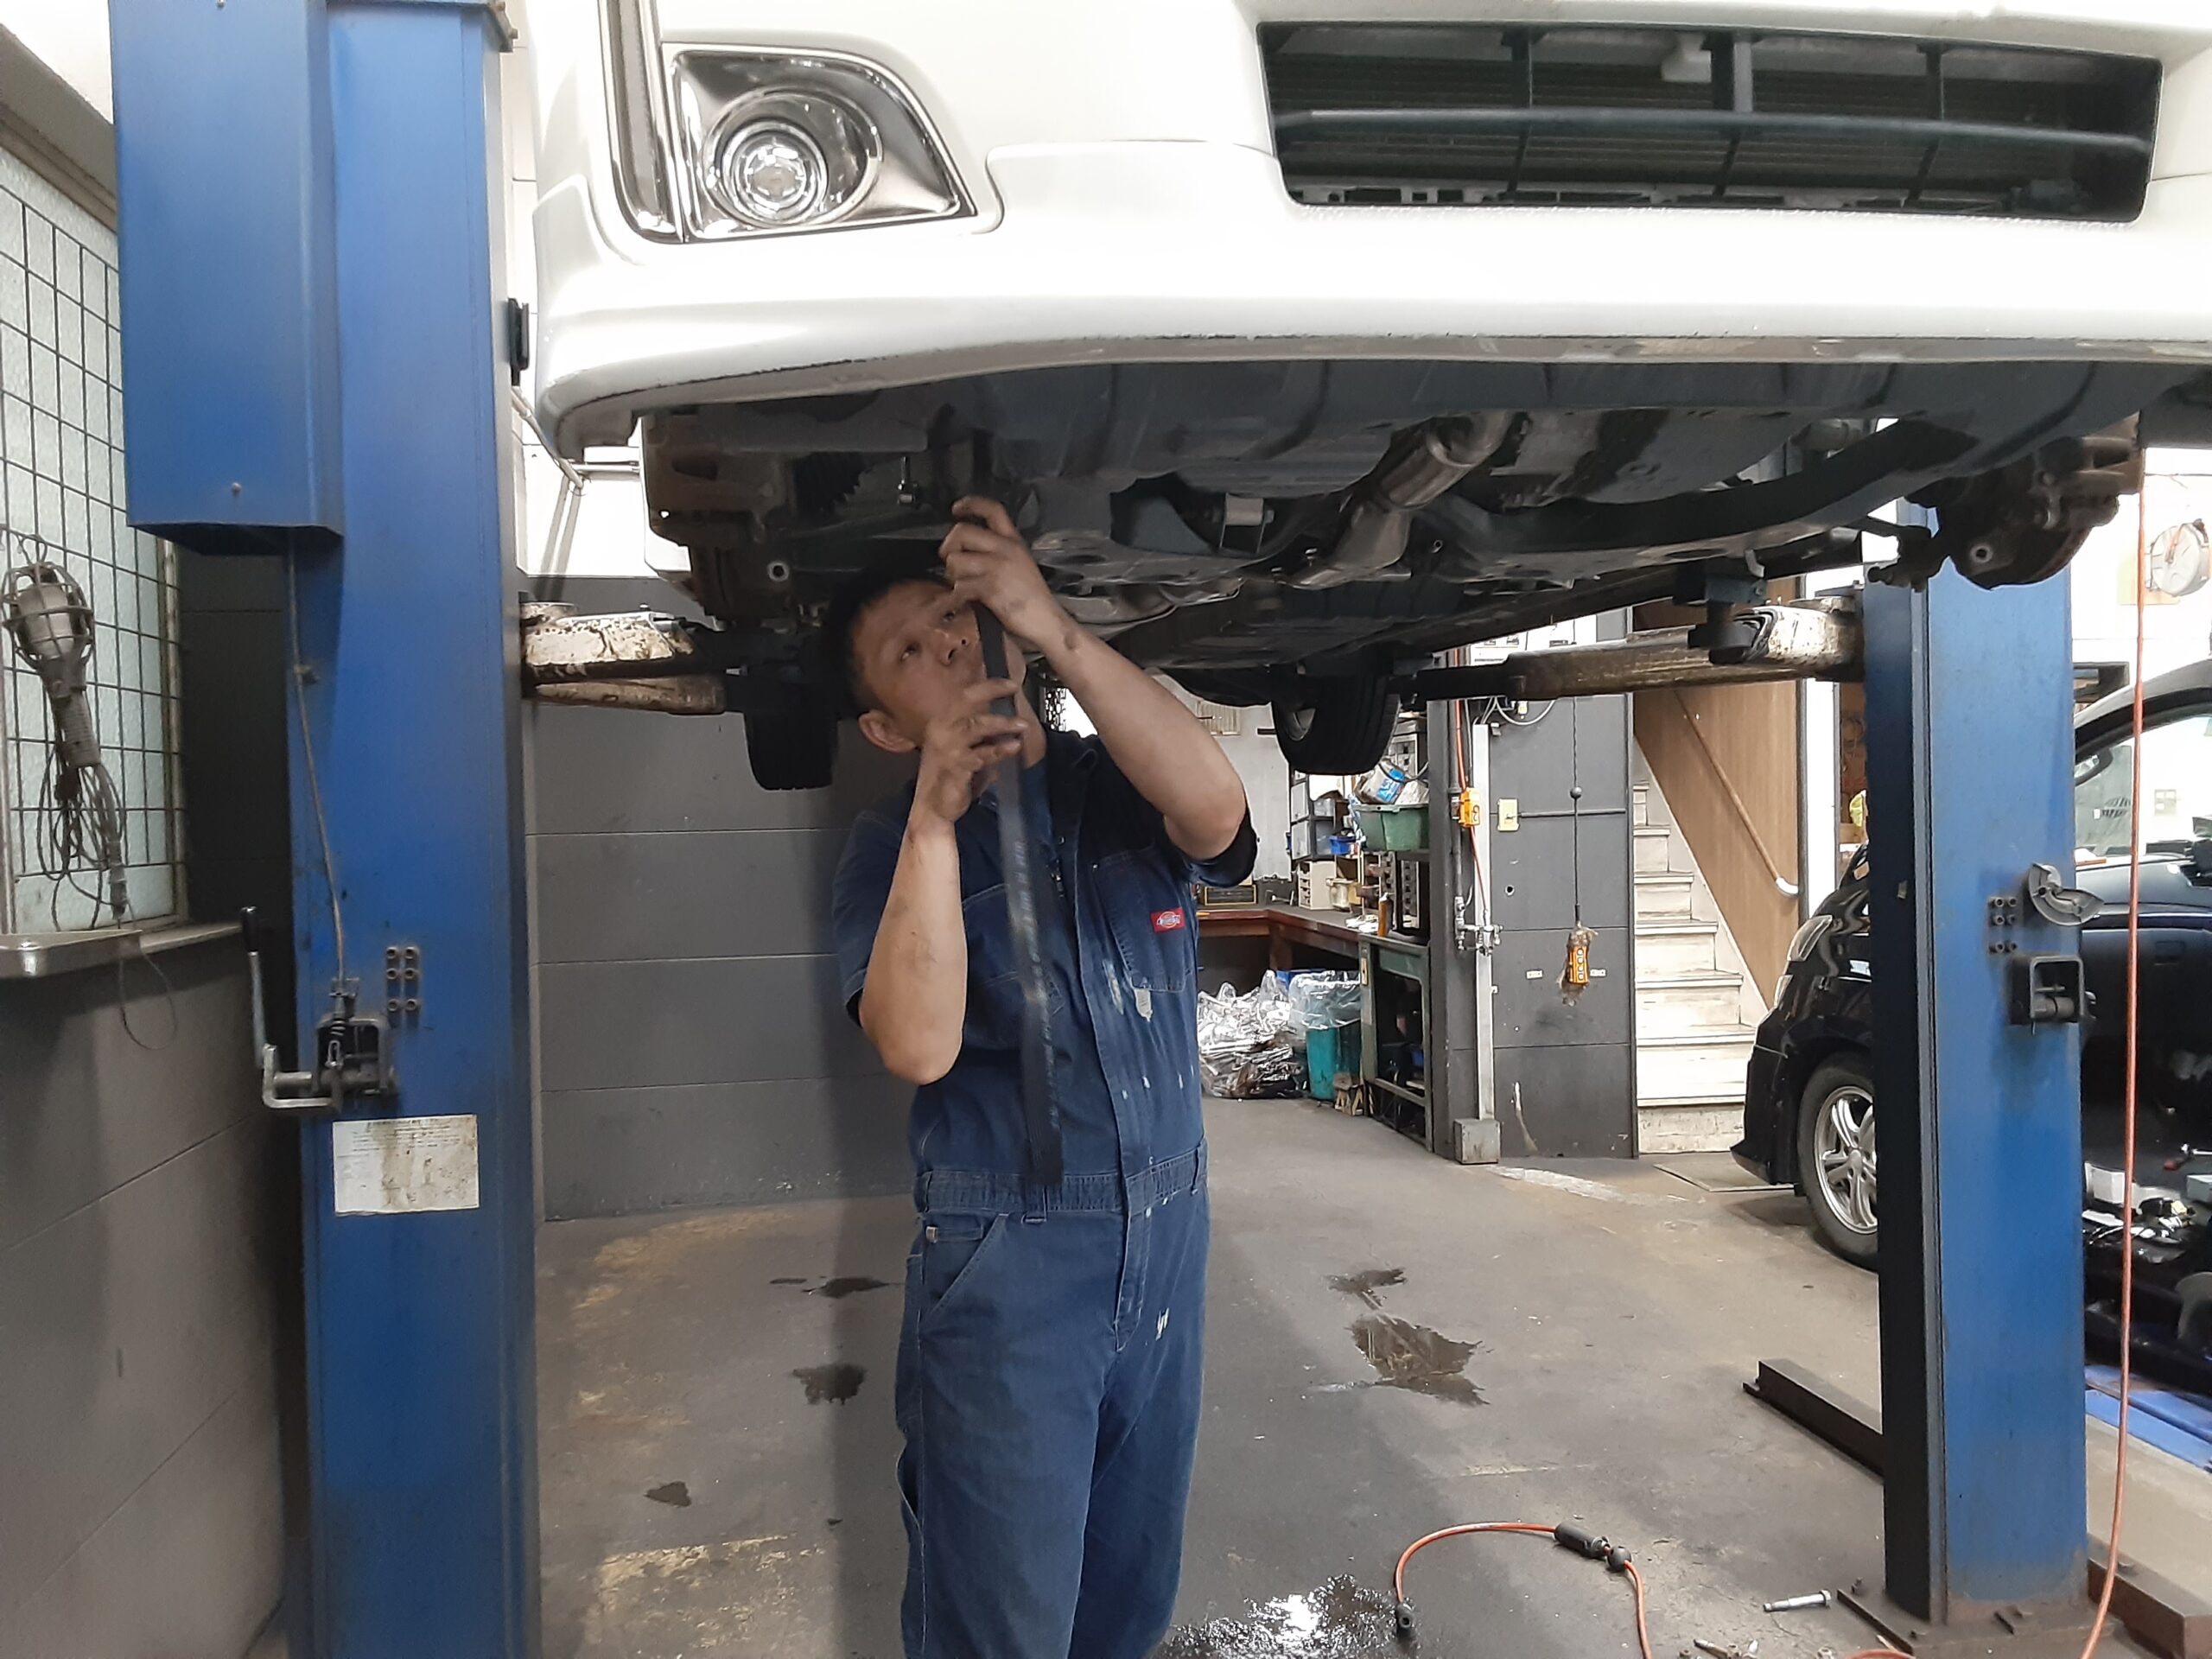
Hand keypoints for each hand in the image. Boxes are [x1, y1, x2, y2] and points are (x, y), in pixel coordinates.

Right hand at [912, 677, 1024, 824]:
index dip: (987, 687)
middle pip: (967, 703)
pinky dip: (1000, 749)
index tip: (1010, 683)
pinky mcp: (956, 766)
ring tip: (1021, 724)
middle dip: (992, 692)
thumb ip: (980, 737)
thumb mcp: (962, 750)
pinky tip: (1014, 747)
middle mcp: (941, 731)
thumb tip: (1005, 726)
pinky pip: (982, 754)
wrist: (933, 808)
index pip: (964, 697)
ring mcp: (947, 748)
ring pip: (976, 726)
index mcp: (942, 724)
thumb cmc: (948, 778)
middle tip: (1015, 689)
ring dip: (1002, 723)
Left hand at [940, 496, 1067, 651]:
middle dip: (949, 548)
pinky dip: (957, 596)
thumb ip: (998, 551)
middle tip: (952, 562)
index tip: (957, 508)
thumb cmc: (1032, 598)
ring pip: (955, 560)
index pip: (992, 510)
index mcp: (1014, 541)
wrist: (1047, 621)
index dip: (971, 504)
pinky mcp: (990, 587)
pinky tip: (966, 600)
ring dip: (953, 576)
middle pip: (961, 531)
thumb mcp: (1021, 564)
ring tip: (964, 586)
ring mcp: (998, 567)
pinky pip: (959, 585)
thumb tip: (965, 549)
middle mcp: (1006, 549)